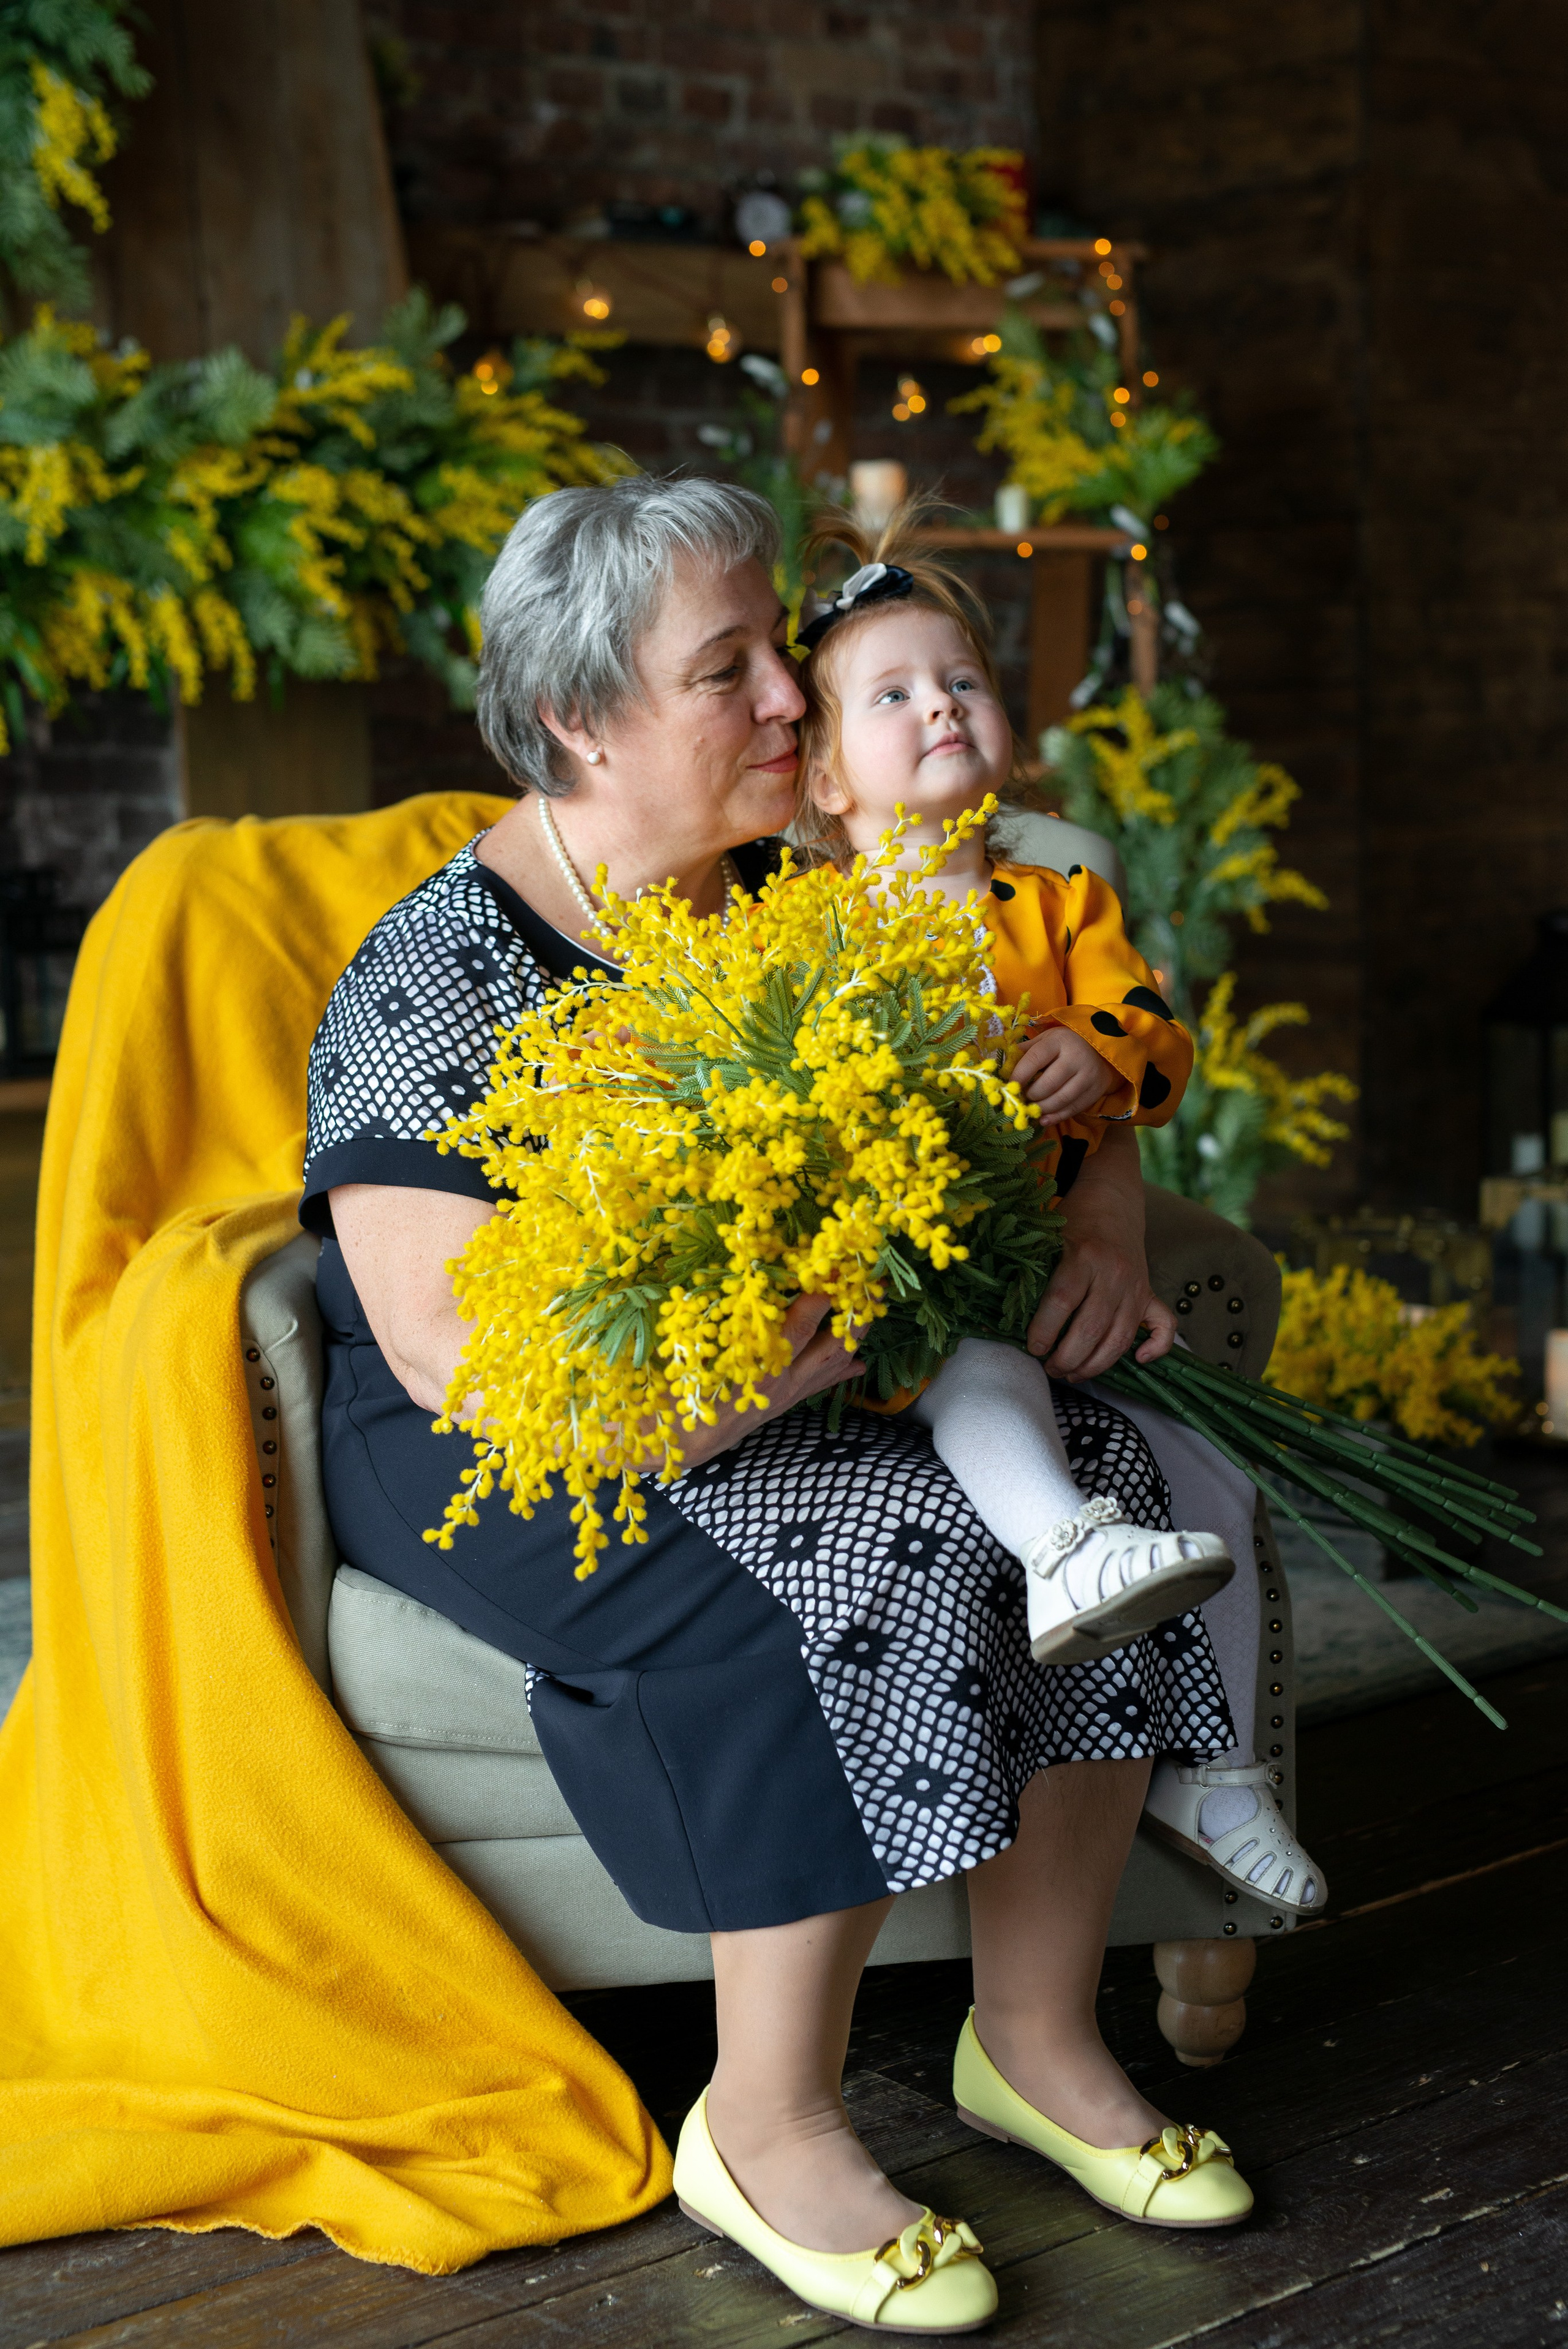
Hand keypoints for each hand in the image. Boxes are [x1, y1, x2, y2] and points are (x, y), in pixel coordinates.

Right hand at [677, 1294, 864, 1469]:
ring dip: (856, 1335)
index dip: (821, 1295)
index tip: (835, 1266)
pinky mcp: (787, 1402)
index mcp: (757, 1364)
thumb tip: (727, 1281)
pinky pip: (823, 1384)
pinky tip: (859, 1362)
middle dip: (855, 1313)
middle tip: (870, 1284)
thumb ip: (711, 1320)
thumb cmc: (680, 1391)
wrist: (680, 1441)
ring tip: (872, 1308)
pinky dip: (842, 1369)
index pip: (801, 1326)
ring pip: (834, 1364)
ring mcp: (789, 1393)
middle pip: (832, 1345)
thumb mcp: (689, 1351)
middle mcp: (782, 1379)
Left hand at [1011, 1026, 1112, 1129]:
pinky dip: (1055, 1117)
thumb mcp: (1045, 1041)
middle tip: (1022, 1098)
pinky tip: (1043, 1119)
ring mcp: (1088, 1075)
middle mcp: (1076, 1057)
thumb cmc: (1063, 1046)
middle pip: (1048, 1084)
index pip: (1035, 1059)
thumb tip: (1001, 1068)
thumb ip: (1025, 1052)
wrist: (1099, 1052)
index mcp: (1059, 1041)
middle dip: (1031, 1095)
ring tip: (1032, 1108)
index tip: (1009, 1086)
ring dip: (1041, 1108)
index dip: (1019, 1075)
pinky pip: (1072, 1109)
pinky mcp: (1095, 1091)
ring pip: (1060, 1099)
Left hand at [1023, 1124, 1175, 1379]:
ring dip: (1095, 1365)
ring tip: (1072, 1373)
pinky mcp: (1150, 1293)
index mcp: (1084, 1256)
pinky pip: (1164, 1327)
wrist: (1112, 1198)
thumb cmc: (1073, 1221)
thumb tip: (1002, 1318)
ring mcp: (1136, 1286)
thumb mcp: (1048, 1238)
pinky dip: (1156, 1348)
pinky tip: (1137, 1360)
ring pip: (1119, 1338)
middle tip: (1049, 1368)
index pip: (1062, 1301)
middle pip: (1091, 1328)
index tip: (1032, 1347)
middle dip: (1066, 1358)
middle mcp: (1114, 1273)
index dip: (1044, 1331)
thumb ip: (1034, 1273)